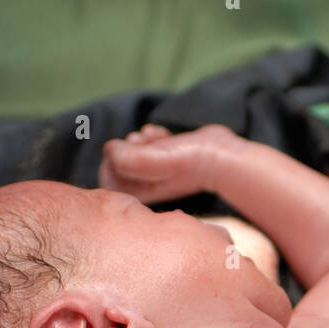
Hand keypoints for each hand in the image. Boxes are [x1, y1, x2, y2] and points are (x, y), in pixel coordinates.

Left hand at [98, 123, 241, 202]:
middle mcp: (147, 184)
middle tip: (140, 141)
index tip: (123, 150)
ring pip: (134, 150)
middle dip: (126, 146)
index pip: (107, 182)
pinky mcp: (169, 156)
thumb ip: (123, 158)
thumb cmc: (187, 162)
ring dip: (140, 138)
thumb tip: (110, 148)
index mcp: (140, 194)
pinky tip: (162, 134)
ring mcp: (159, 171)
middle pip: (118, 164)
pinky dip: (153, 135)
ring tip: (155, 136)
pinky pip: (150, 143)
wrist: (221, 156)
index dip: (110, 162)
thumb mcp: (150, 161)